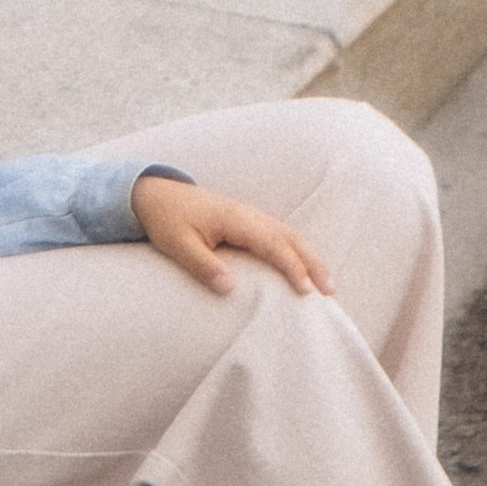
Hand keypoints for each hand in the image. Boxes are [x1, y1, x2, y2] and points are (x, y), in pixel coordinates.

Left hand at [133, 173, 334, 301]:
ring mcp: (251, 215)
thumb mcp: (178, 245)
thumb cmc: (166, 220)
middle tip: (330, 291)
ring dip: (311, 257)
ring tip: (326, 284)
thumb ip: (203, 265)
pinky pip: (281, 234)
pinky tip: (304, 267)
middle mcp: (250, 215)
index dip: (292, 267)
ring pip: (291, 235)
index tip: (305, 291)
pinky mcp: (248, 220)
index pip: (273, 245)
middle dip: (313, 264)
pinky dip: (298, 251)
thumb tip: (229, 289)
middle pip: (292, 238)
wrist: (156, 194)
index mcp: (237, 220)